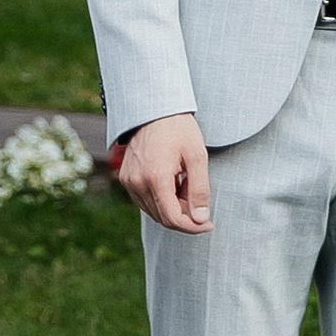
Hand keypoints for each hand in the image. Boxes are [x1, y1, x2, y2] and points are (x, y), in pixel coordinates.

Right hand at [113, 116, 212, 232]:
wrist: (154, 108)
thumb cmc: (178, 128)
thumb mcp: (197, 156)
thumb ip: (200, 190)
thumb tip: (201, 219)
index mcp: (155, 177)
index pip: (173, 218)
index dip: (193, 227)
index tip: (209, 223)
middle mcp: (137, 183)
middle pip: (163, 218)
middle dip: (185, 217)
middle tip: (201, 204)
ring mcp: (129, 181)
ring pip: (154, 212)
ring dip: (173, 209)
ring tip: (187, 186)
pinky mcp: (126, 178)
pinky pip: (145, 201)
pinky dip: (162, 201)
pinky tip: (174, 184)